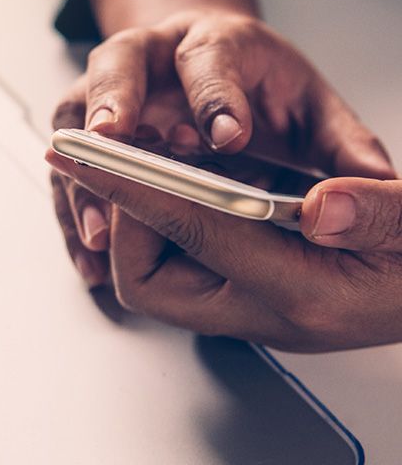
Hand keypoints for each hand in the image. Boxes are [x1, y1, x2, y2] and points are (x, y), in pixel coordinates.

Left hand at [46, 151, 401, 351]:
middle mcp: (266, 310)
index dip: (138, 190)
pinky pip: (188, 255)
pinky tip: (199, 171)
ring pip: (161, 269)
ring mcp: (255, 303)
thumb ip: (375, 213)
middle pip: (148, 280)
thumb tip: (322, 205)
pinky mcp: (255, 287)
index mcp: (303, 296)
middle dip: (126, 215)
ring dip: (150, 210)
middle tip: (136, 156)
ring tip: (162, 153)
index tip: (92, 156)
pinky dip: (179, 212)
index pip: (197, 236)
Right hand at [51, 8, 393, 287]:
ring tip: (100, 225)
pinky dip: (74, 206)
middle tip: (114, 141)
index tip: (227, 137)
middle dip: (115, 101)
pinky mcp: (90, 124)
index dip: (216, 96)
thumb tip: (376, 185)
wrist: (206, 57)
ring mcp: (113, 88)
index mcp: (213, 41)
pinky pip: (71, 162)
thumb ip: (341, 143)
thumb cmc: (257, 83)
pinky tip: (91, 251)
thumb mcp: (308, 104)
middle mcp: (152, 56)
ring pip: (78, 111)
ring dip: (83, 168)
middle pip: (120, 62)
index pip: (210, 58)